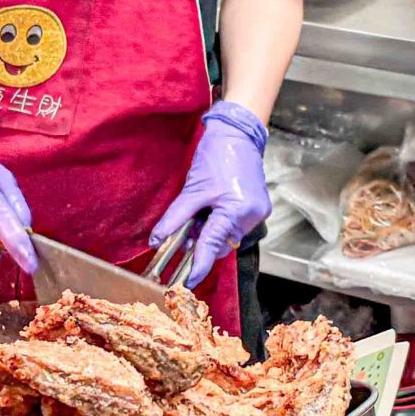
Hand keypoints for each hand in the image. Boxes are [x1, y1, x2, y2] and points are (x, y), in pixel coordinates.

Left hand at [151, 101, 270, 285]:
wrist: (238, 133)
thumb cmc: (217, 155)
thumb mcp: (192, 189)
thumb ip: (175, 217)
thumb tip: (157, 239)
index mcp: (237, 211)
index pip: (212, 246)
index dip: (197, 266)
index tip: (186, 283)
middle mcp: (252, 216)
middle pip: (221, 243)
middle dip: (200, 244)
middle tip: (180, 242)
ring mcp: (257, 211)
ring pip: (226, 234)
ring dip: (208, 233)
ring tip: (195, 219)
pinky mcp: (256, 206)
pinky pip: (233, 224)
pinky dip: (218, 223)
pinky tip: (207, 213)